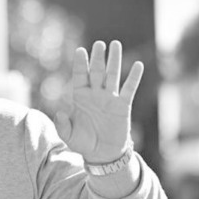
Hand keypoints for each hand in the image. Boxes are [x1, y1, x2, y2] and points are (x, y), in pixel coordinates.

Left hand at [54, 40, 142, 162]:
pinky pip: (129, 89)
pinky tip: (138, 65)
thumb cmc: (83, 143)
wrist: (102, 154)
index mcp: (80, 97)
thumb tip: (60, 112)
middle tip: (99, 44)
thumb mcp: (68, 136)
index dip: (80, 64)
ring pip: (113, 75)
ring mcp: (110, 98)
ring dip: (114, 60)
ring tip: (116, 44)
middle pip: (97, 71)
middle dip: (98, 58)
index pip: (80, 76)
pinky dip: (134, 78)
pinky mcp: (123, 106)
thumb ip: (62, 125)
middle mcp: (95, 94)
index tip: (80, 50)